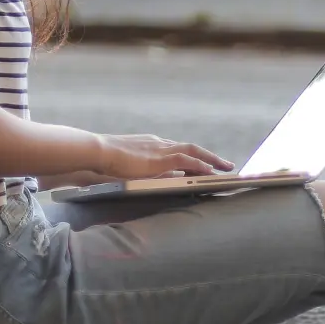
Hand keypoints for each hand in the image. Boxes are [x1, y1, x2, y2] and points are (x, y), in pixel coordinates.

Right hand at [95, 134, 233, 180]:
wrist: (98, 151)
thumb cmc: (106, 160)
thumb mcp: (128, 165)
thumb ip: (142, 170)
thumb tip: (153, 179)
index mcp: (152, 145)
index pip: (178, 149)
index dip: (193, 157)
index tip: (204, 163)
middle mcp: (160, 144)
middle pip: (191, 148)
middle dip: (209, 156)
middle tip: (225, 165)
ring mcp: (160, 149)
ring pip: (193, 151)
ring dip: (212, 160)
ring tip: (226, 168)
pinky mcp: (159, 159)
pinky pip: (186, 160)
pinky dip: (200, 165)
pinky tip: (211, 172)